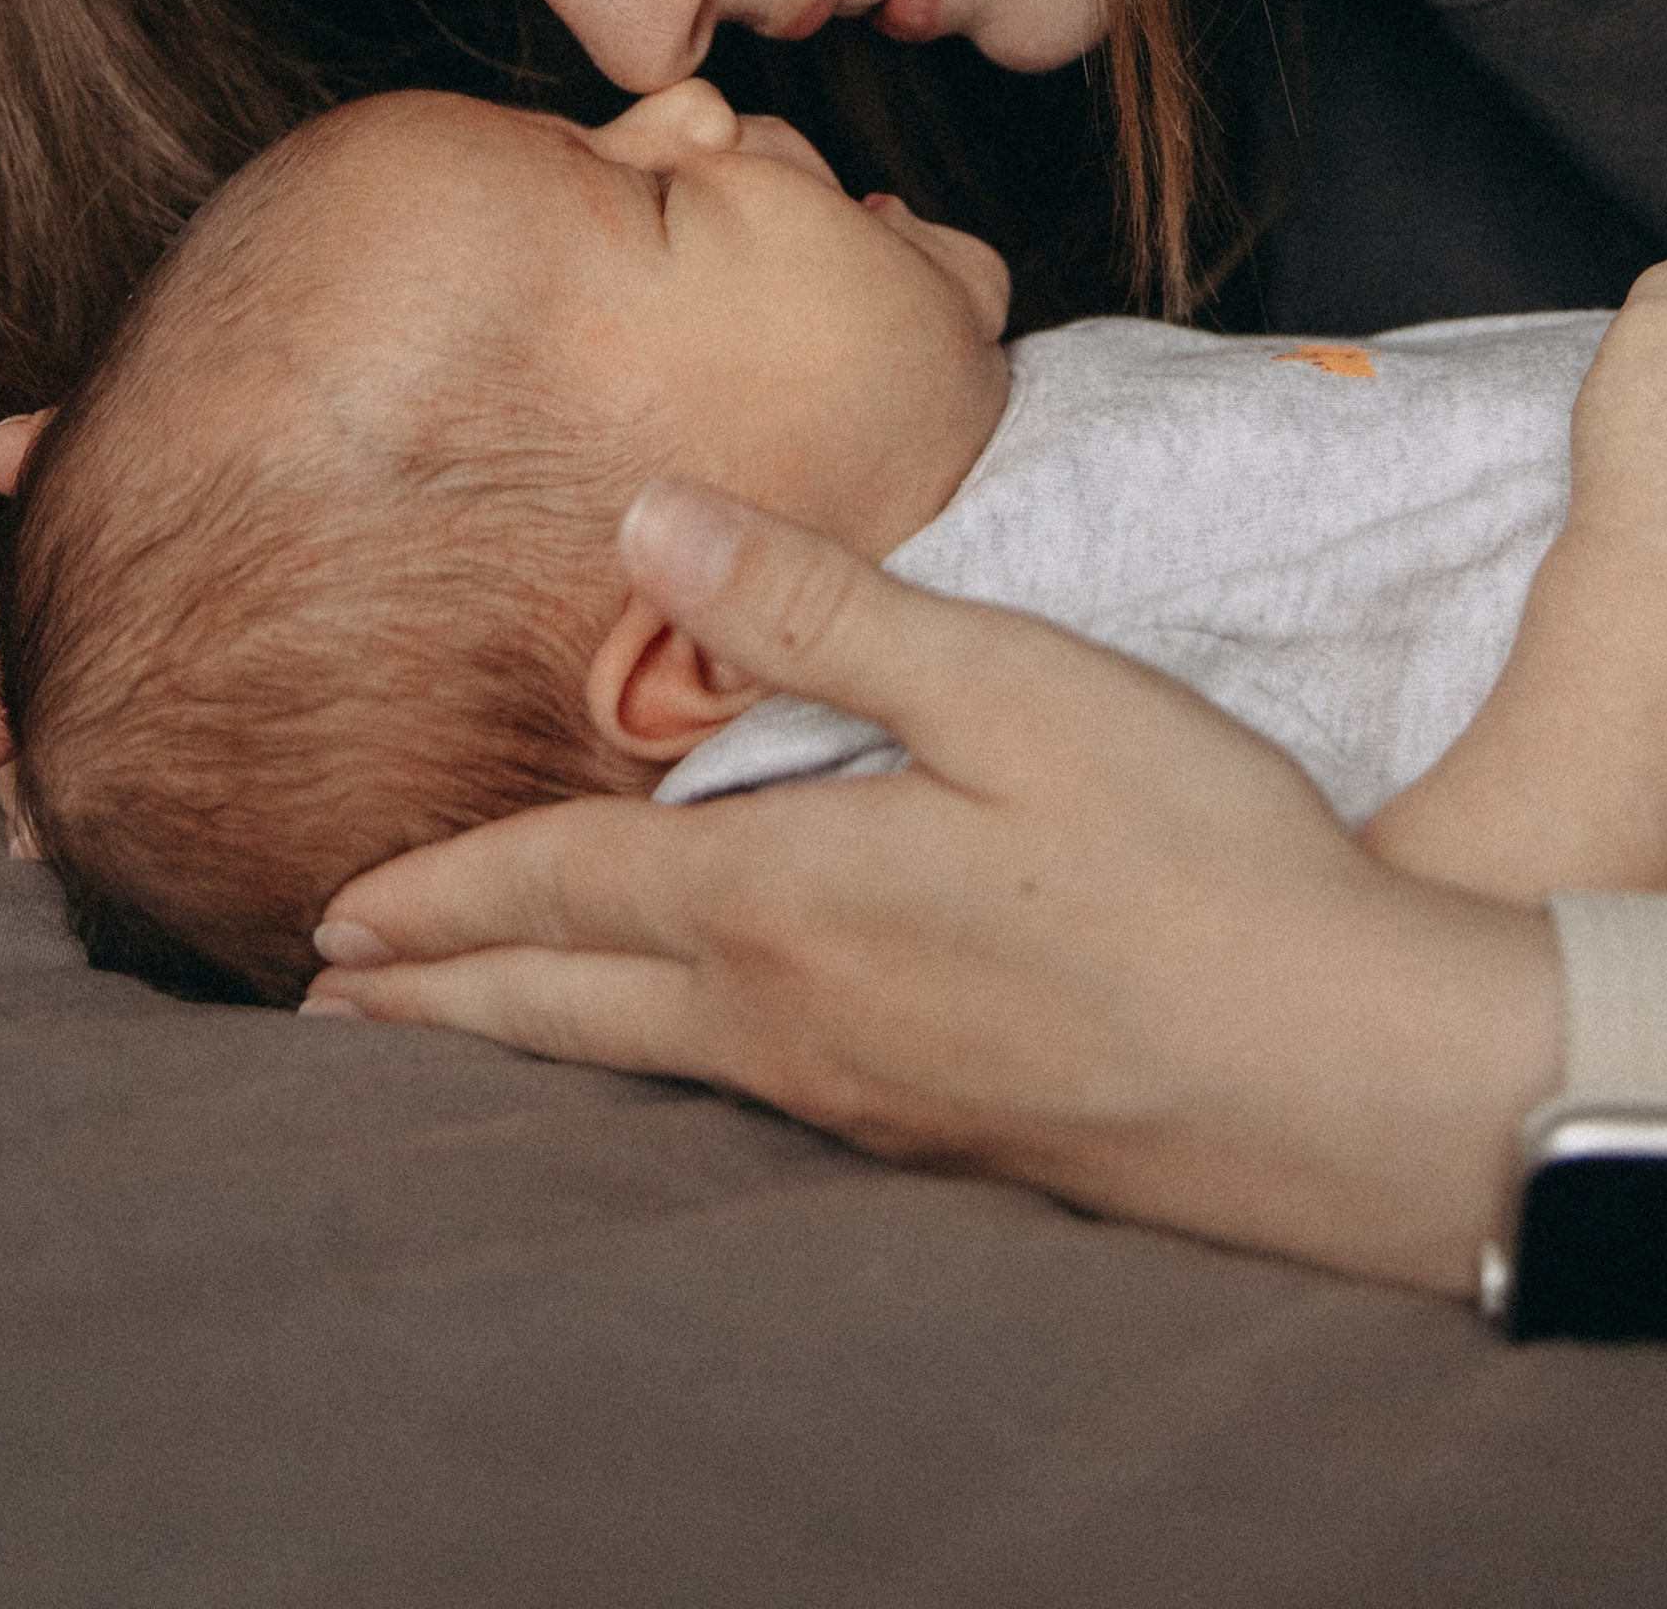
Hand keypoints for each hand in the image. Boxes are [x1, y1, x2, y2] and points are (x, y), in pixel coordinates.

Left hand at [305, 480, 1555, 1288]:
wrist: (1343, 1081)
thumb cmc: (1191, 860)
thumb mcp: (1011, 687)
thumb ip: (822, 611)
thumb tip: (646, 528)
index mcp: (789, 896)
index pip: (565, 887)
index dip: (442, 894)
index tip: (332, 915)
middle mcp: (795, 1017)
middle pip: (567, 1007)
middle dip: (436, 994)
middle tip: (323, 1001)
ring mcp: (863, 1098)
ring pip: (640, 1066)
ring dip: (523, 1039)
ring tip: (442, 1035)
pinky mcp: (937, 1137)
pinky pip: (732, 1095)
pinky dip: (640, 1071)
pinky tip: (671, 1058)